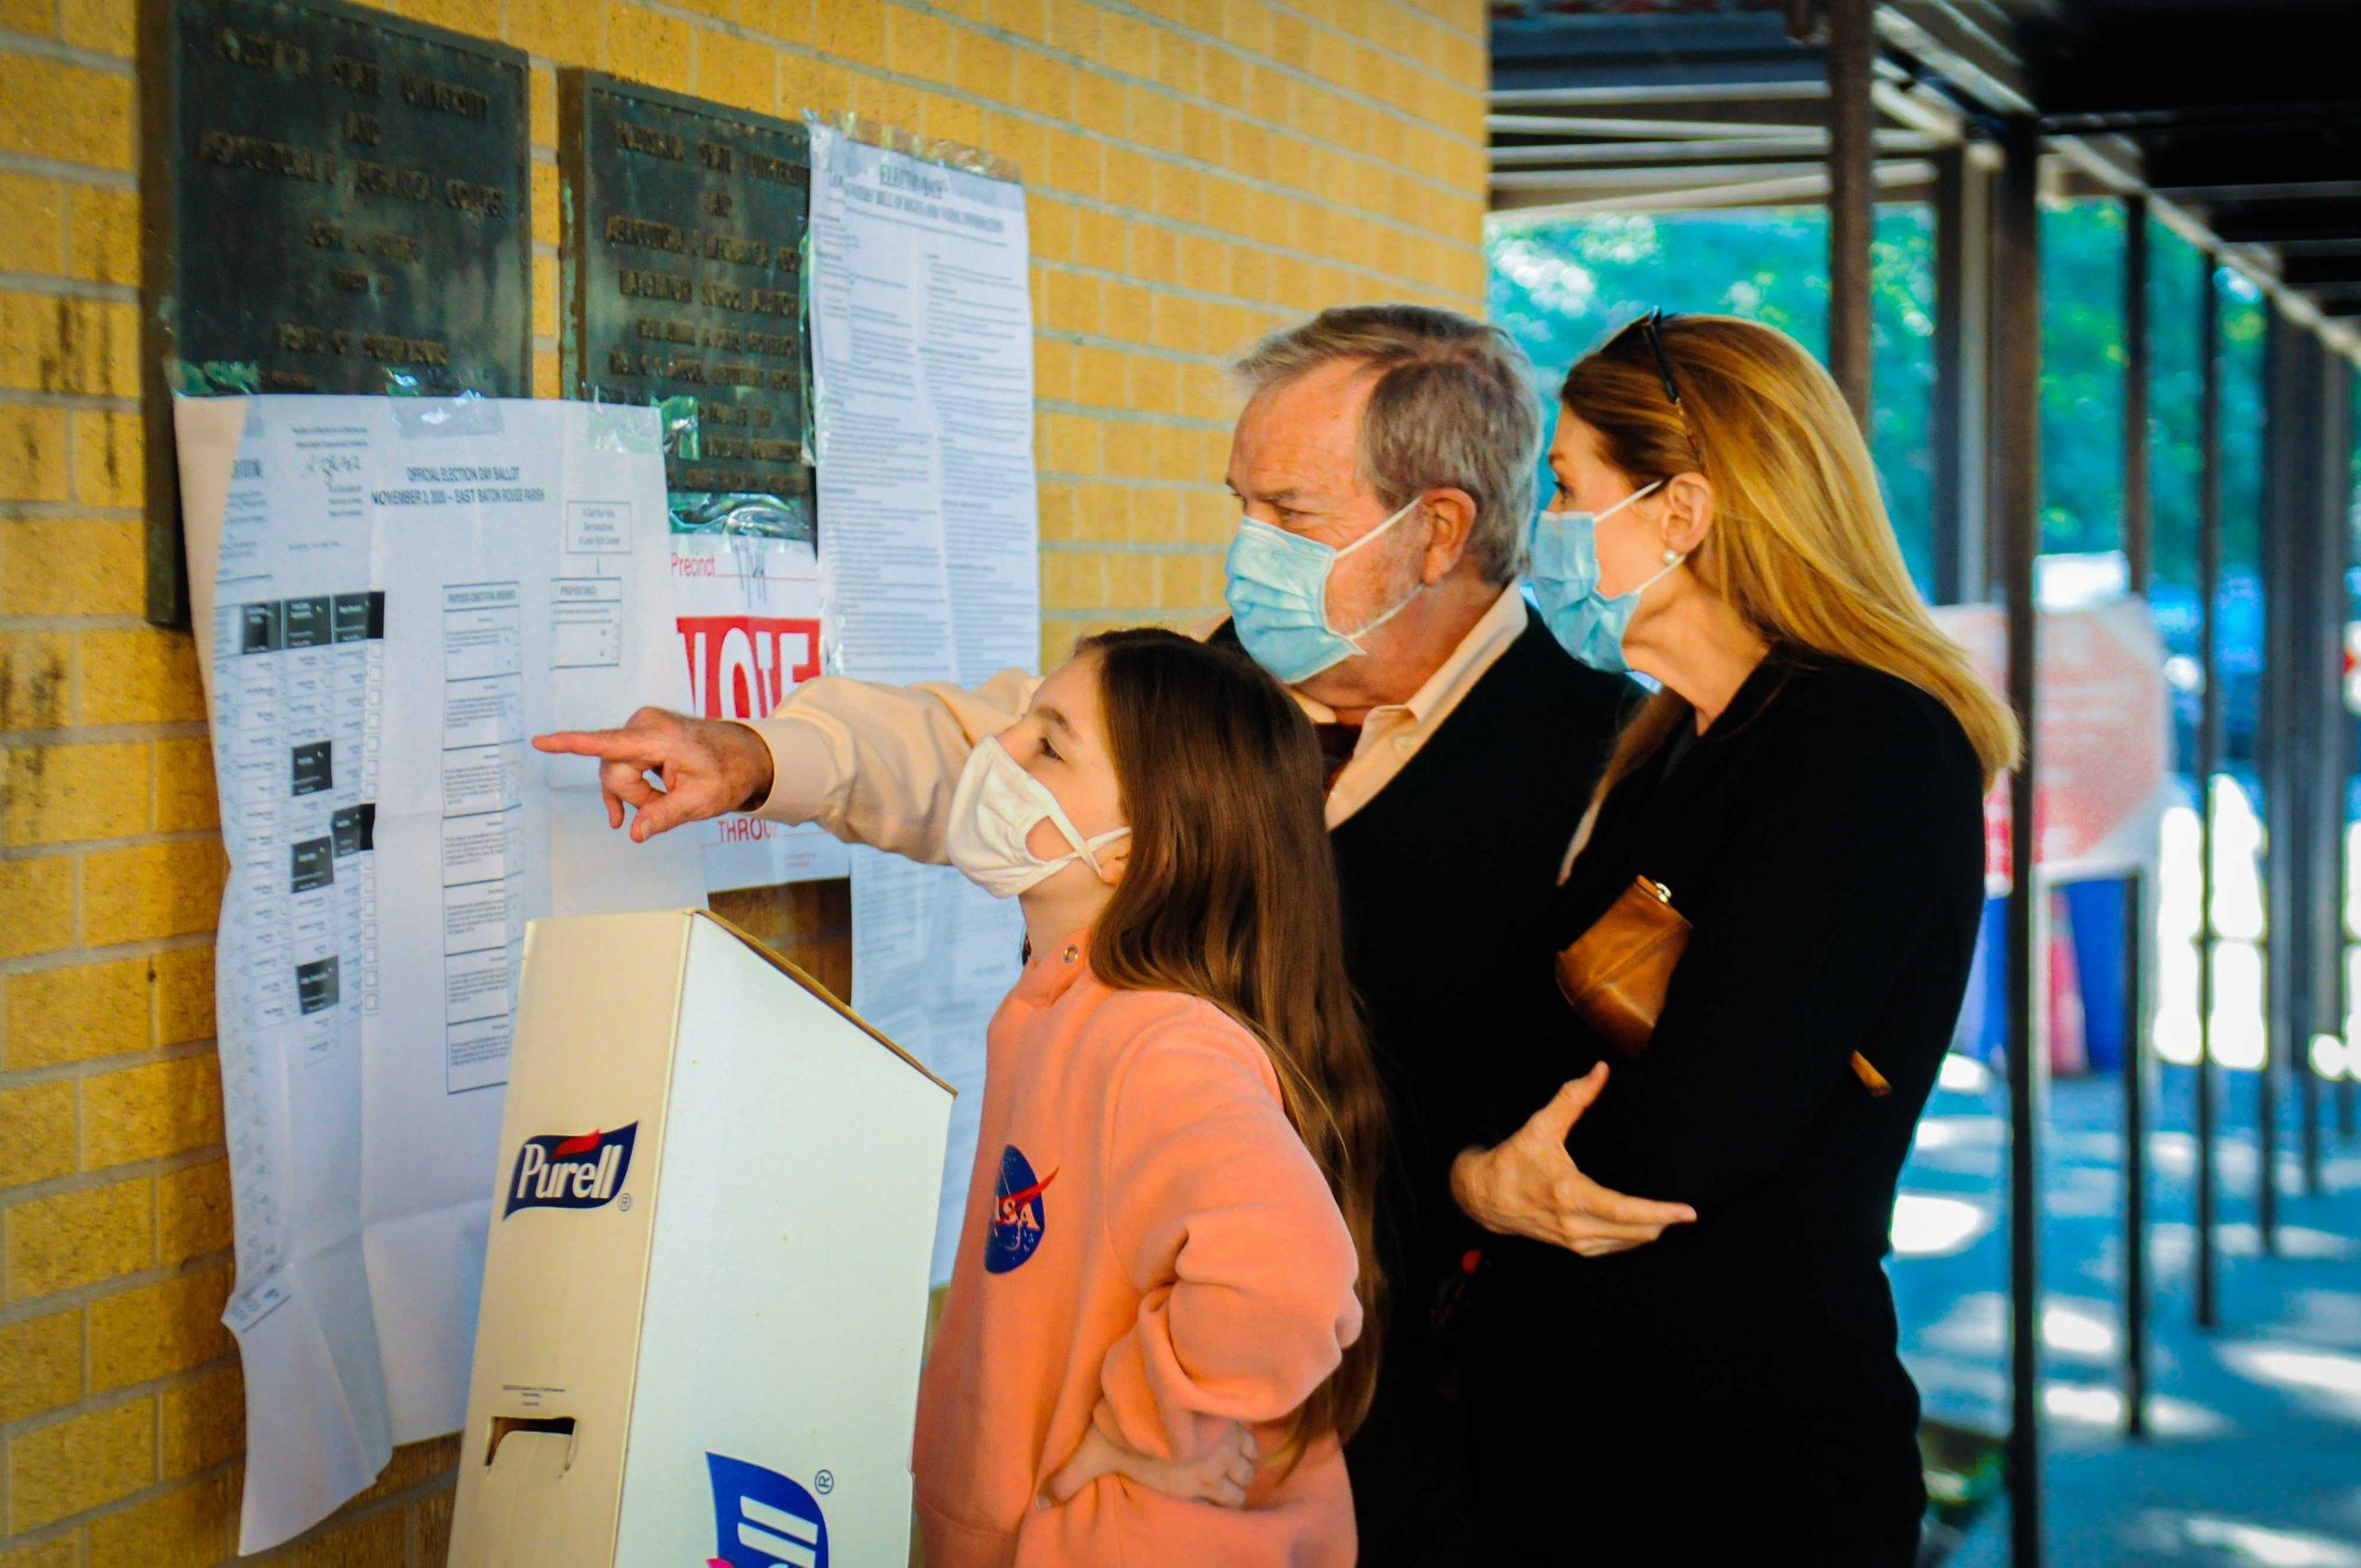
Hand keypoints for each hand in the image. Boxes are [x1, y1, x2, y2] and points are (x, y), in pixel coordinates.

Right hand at [531, 707, 774, 840]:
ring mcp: (642, 726)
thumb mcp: (701, 802)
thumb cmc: (727, 774)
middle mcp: (646, 725)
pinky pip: (621, 764)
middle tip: (666, 802)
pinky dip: (632, 784)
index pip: (609, 744)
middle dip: (634, 795)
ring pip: (615, 770)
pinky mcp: (640, 732)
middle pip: (614, 772)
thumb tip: (635, 833)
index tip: (540, 741)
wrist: (745, 754)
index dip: (571, 744)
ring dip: (635, 791)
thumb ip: (665, 816)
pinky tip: (637, 805)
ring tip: (665, 797)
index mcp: (661, 738)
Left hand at [1038, 1420, 1258, 1510]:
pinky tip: (1233, 1424)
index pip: (1228, 1500)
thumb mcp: (1093, 1455)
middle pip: (1244, 1479)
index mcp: (1194, 1481)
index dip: (1223, 1497)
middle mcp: (1218, 1463)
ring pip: (1251, 1457)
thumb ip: (1068, 1480)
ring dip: (1243, 1455)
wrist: (1156, 1385)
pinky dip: (1245, 1429)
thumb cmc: (1127, 1427)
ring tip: (1228, 1450)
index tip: (1213, 1489)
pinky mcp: (1232, 1409)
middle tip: (1221, 1470)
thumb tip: (1040, 1502)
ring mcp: (1230, 1435)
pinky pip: (1251, 1427)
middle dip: (1237, 1477)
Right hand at [1451, 1062, 1697, 1256]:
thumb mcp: (1540, 1126)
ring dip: (1651, 1229)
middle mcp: (1575, 1224)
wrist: (1483, 1197)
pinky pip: (1615, 1247)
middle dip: (1664, 1220)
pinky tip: (1643, 1225)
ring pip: (1629, 1242)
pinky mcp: (1574, 1247)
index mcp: (1570, 1195)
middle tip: (1685, 1209)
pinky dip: (1634, 1236)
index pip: (1624, 1211)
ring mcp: (1575, 1240)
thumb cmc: (1513, 1160)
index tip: (1688, 1212)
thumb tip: (1601, 1070)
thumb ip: (1573, 1098)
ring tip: (1670, 1215)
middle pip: (1636, 1231)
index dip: (1660, 1212)